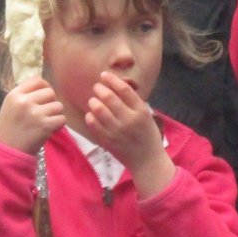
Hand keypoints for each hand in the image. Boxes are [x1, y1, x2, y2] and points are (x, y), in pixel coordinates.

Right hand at [0, 77, 64, 154]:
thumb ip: (24, 95)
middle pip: (50, 92)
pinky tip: (50, 130)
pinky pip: (62, 119)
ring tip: (47, 122)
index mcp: (14, 95)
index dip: (45, 87)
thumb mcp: (10, 106)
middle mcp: (24, 101)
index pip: (37, 80)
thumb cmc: (8, 129)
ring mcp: (35, 113)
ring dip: (56, 114)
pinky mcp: (45, 126)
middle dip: (51, 102)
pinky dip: (59, 125)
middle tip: (46, 112)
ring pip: (58, 106)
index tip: (45, 97)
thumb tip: (45, 87)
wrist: (6, 151)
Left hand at [85, 72, 174, 198]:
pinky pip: (92, 124)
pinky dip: (90, 116)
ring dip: (93, 101)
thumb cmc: (147, 135)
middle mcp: (129, 120)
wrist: (147, 161)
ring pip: (98, 109)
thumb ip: (132, 102)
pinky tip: (91, 114)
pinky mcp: (107, 140)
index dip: (111, 80)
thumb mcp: (146, 115)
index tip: (104, 75)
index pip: (124, 90)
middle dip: (99, 89)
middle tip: (97, 87)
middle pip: (109, 97)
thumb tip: (114, 84)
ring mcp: (117, 131)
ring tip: (93, 101)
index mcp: (141, 111)